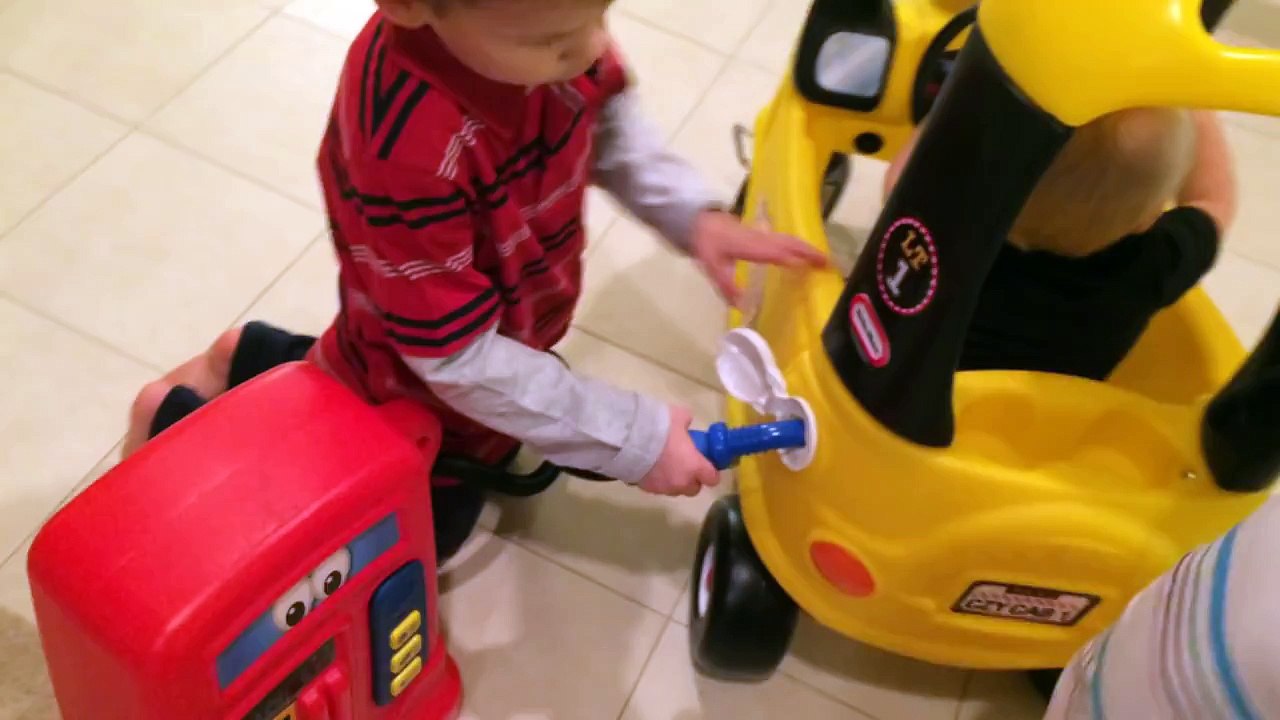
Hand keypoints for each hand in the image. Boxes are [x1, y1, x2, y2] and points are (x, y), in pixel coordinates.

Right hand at [638, 405, 719, 496]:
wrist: (629, 441)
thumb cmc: (660, 429)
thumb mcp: (678, 416)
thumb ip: (686, 422)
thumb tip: (686, 423)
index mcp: (695, 467)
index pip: (712, 479)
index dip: (711, 473)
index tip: (707, 465)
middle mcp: (682, 482)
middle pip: (693, 489)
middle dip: (692, 479)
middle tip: (686, 465)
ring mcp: (663, 488)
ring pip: (675, 489)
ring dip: (674, 481)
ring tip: (665, 466)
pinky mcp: (647, 489)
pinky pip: (657, 488)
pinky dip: (657, 480)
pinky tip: (650, 467)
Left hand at [690, 210, 827, 307]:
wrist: (696, 219)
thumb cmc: (705, 243)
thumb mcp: (711, 266)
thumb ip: (726, 285)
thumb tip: (742, 306)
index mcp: (750, 245)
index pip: (778, 252)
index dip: (797, 258)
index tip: (816, 266)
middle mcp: (760, 237)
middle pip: (789, 242)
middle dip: (810, 252)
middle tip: (829, 264)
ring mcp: (760, 233)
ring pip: (788, 238)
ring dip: (806, 247)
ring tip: (822, 259)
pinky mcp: (759, 232)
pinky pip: (782, 238)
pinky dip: (796, 244)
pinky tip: (800, 252)